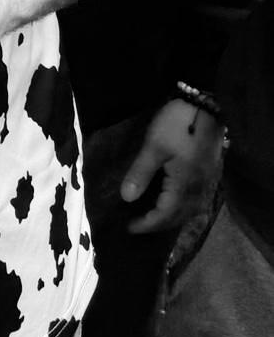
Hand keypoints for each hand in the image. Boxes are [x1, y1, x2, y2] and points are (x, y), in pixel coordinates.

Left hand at [120, 97, 223, 233]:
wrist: (205, 108)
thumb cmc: (177, 126)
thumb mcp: (153, 147)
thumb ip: (140, 173)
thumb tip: (126, 199)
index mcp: (184, 187)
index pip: (164, 215)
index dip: (146, 224)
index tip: (129, 228)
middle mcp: (199, 191)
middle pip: (178, 218)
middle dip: (157, 225)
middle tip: (137, 225)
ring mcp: (207, 184)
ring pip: (189, 212)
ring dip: (170, 218)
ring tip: (152, 218)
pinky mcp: (209, 175)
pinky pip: (196, 202)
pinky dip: (182, 209)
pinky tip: (173, 203)